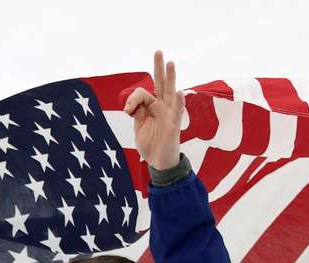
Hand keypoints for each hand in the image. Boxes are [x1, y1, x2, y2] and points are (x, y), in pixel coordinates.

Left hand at [123, 50, 184, 170]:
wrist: (159, 164)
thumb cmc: (150, 145)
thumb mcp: (139, 127)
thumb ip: (137, 113)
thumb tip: (133, 104)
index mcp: (153, 107)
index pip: (143, 94)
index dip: (133, 99)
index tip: (127, 110)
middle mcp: (162, 107)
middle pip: (161, 84)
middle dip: (159, 68)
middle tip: (158, 51)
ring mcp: (170, 115)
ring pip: (170, 93)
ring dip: (170, 78)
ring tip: (171, 63)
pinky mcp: (174, 126)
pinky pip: (177, 112)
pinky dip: (179, 102)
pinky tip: (180, 92)